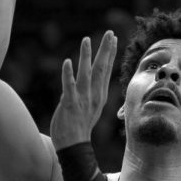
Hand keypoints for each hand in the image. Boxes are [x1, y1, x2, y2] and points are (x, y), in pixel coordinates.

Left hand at [50, 32, 117, 148]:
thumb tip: (93, 79)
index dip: (110, 54)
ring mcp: (82, 100)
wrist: (73, 146)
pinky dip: (68, 74)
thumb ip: (92, 92)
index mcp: (100, 95)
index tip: (114, 38)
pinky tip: (67, 62)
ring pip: (86, 74)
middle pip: (101, 69)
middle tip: (109, 33)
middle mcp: (94, 95)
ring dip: (86, 56)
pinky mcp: (69, 105)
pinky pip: (69, 87)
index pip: (106, 70)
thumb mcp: (91, 107)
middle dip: (105, 50)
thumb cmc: (80, 126)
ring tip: (86, 39)